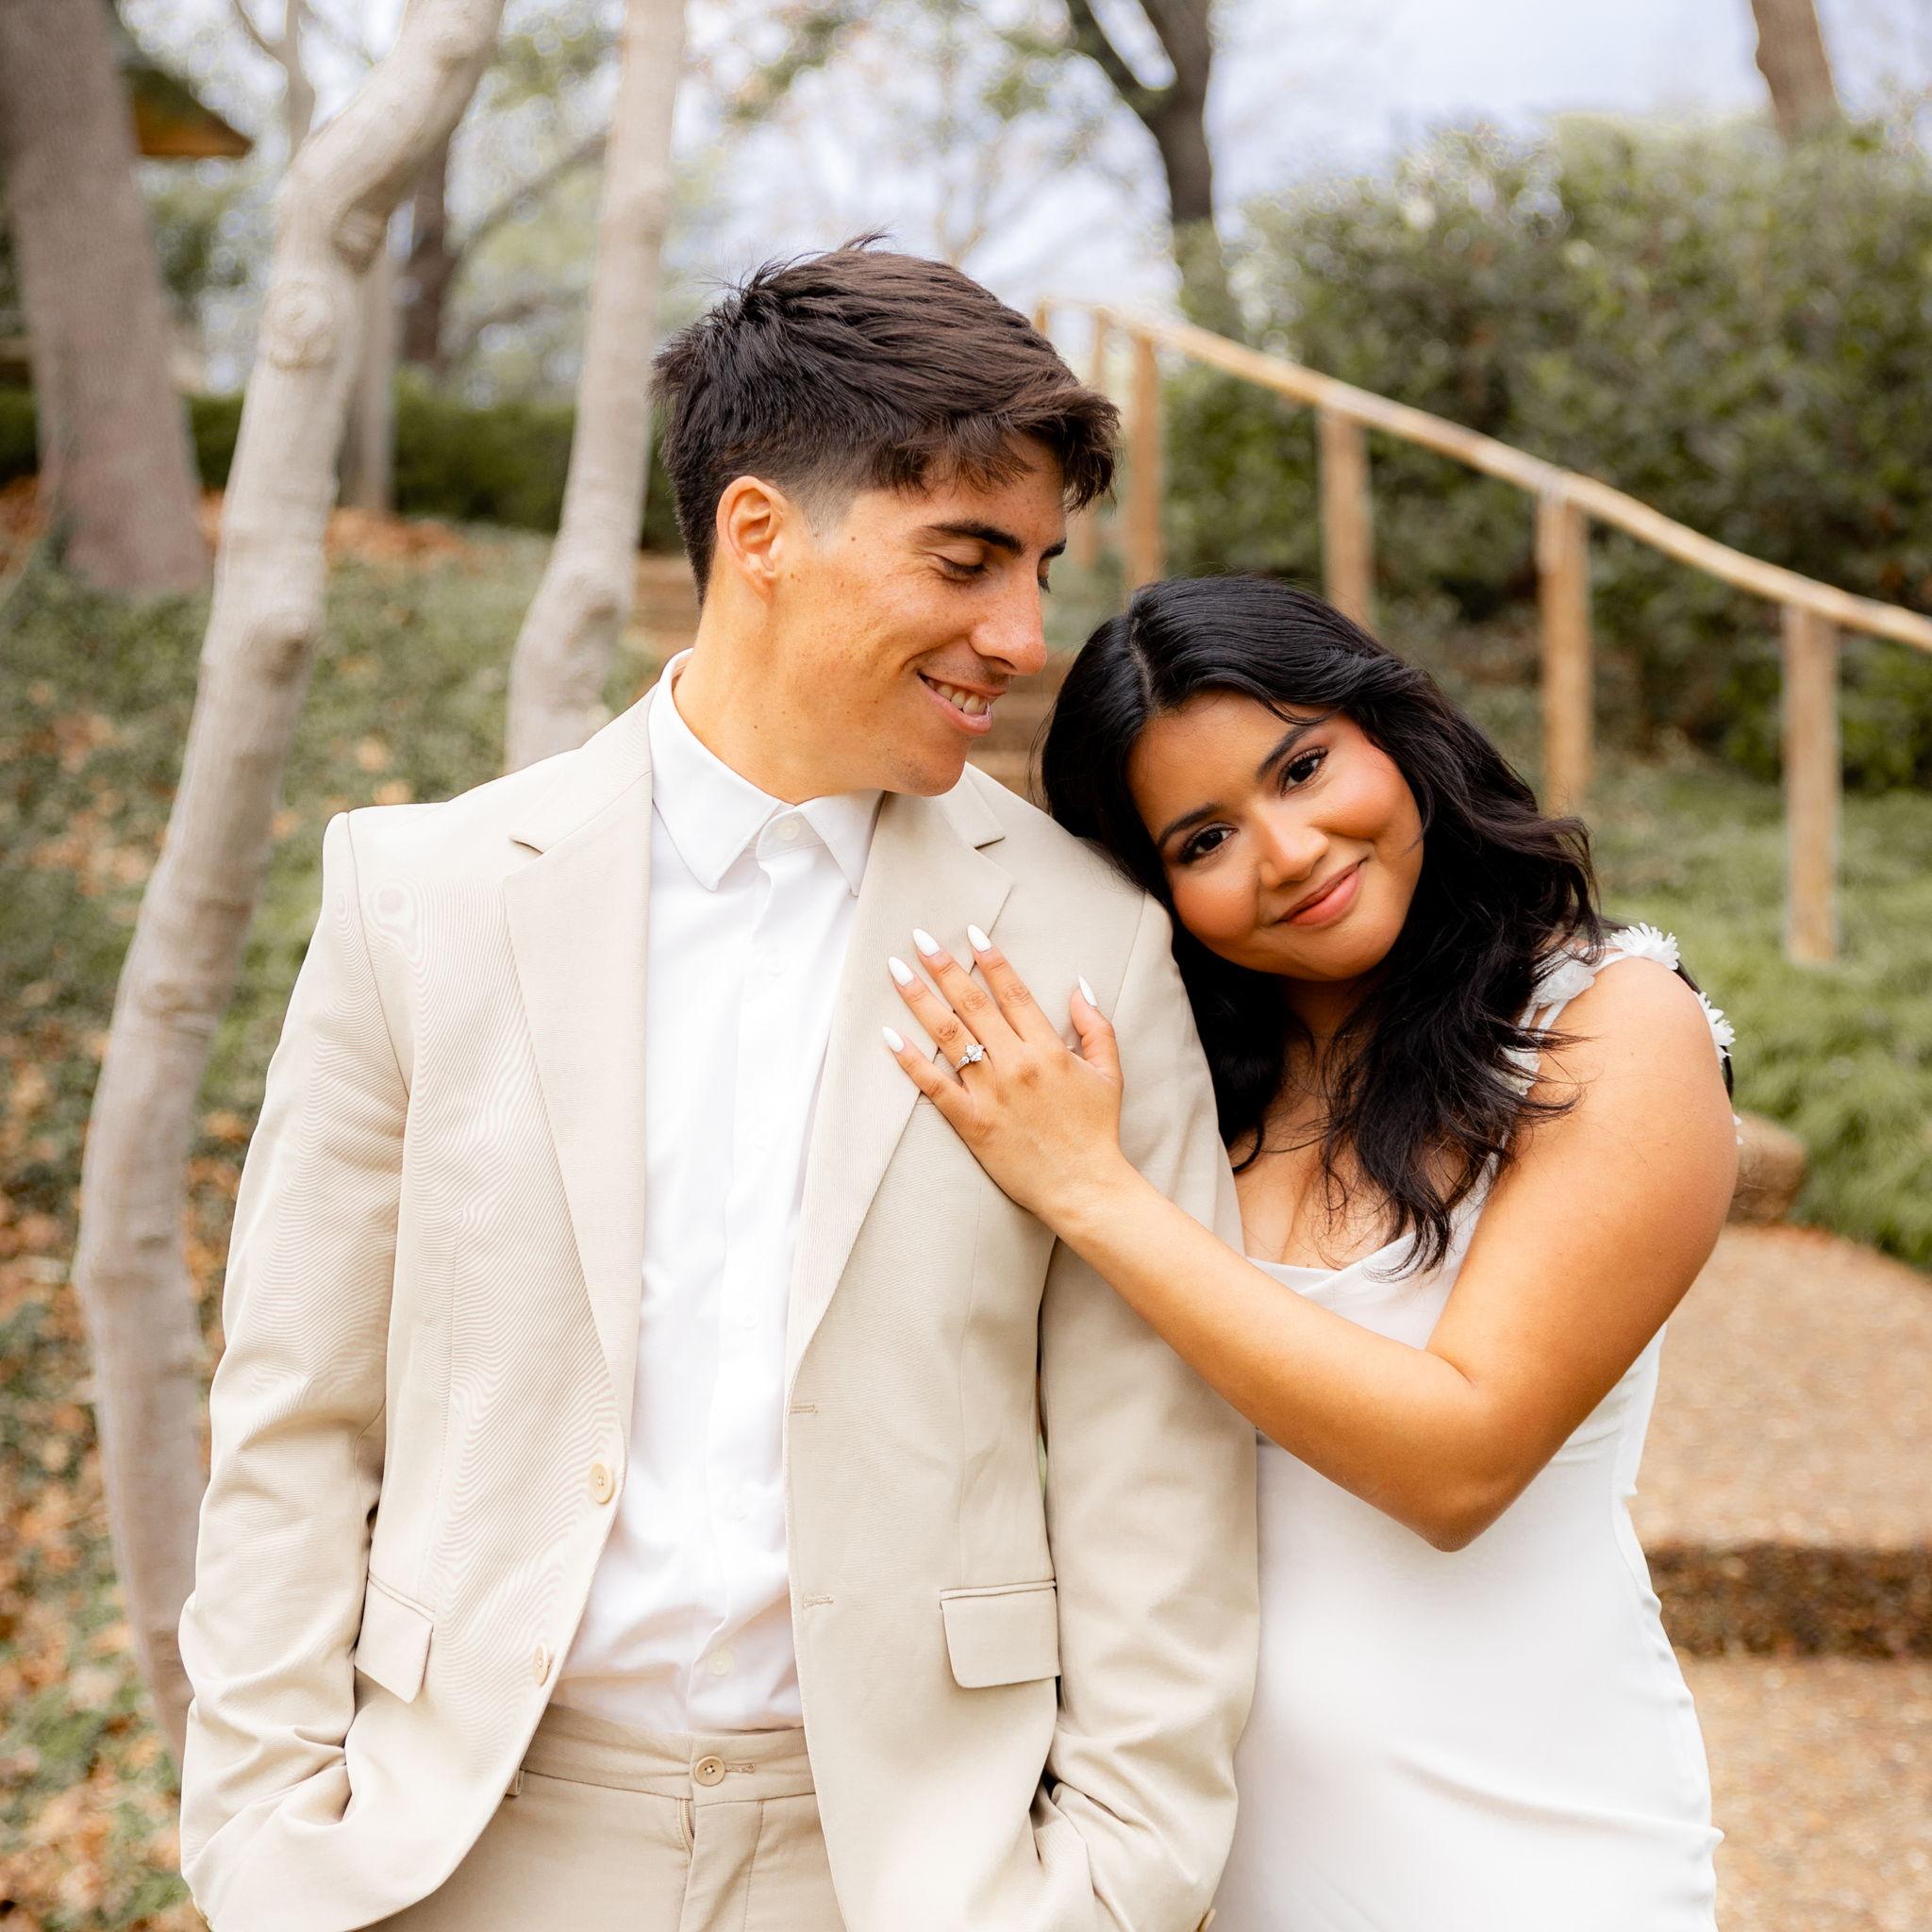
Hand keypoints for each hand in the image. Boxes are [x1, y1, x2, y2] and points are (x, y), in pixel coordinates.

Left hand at [881, 925, 1133, 1227]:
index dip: (990, 959)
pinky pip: (934, 1086)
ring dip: (920, 999)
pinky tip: (890, 1036)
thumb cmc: (1096, 1131)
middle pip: (973, 1004)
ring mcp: (991, 1093)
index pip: (1013, 992)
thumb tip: (1079, 986)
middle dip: (944, 967)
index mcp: (1048, 1049)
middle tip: (919, 937)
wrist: (1084, 1187)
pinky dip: (910, 1060)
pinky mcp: (971, 1122)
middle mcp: (1016, 1064)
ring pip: (949, 1036)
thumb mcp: (1108, 1074)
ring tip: (897, 970)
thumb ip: (1095, 1027)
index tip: (970, 933)